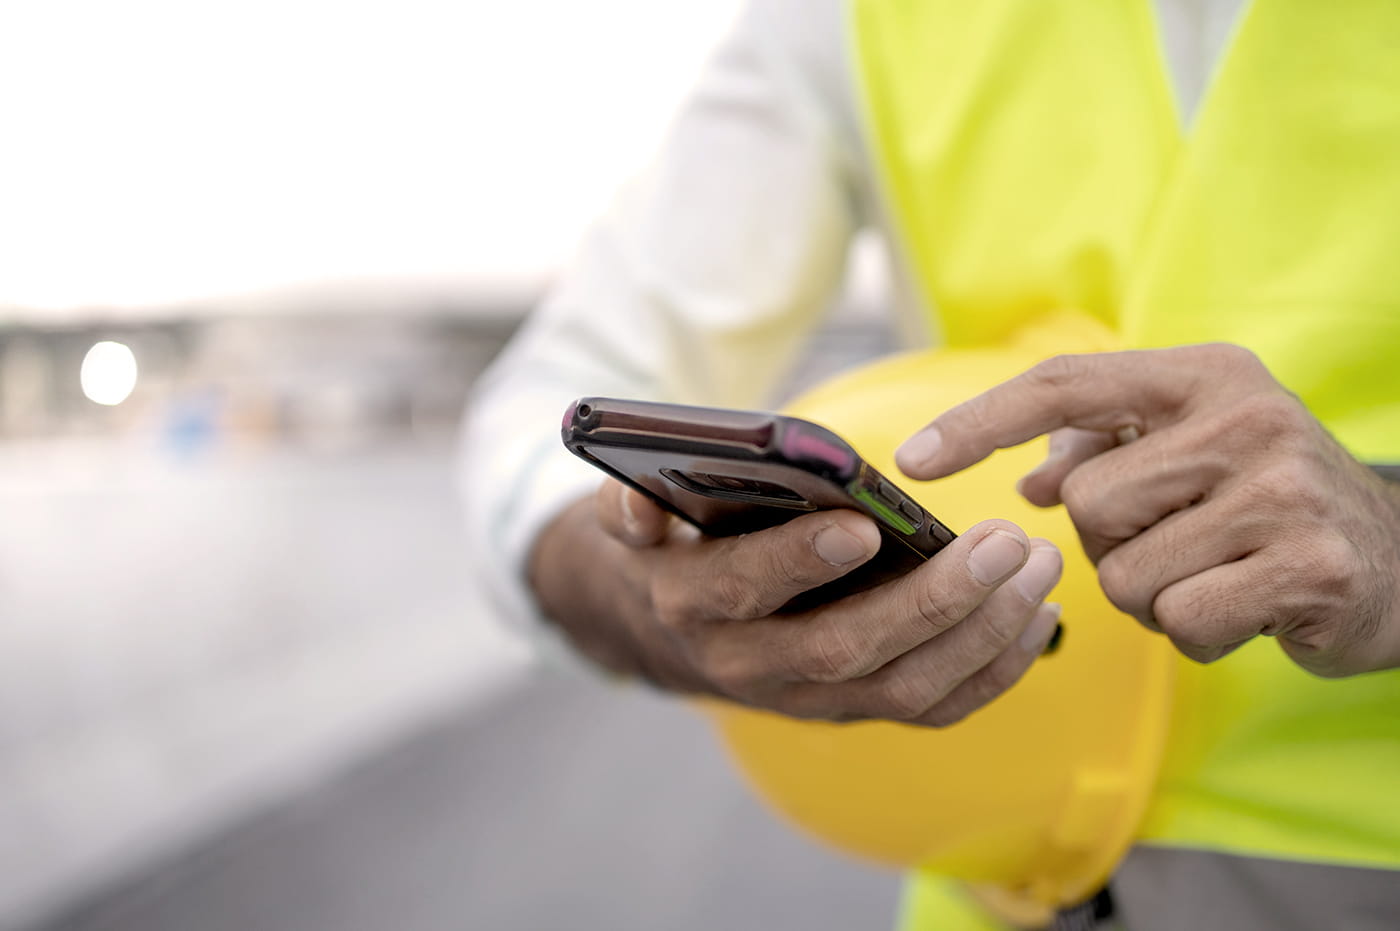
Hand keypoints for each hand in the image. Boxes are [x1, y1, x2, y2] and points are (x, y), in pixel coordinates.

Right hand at [528, 480, 1062, 725]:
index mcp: (695, 604)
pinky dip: (994, 671)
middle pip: (847, 650)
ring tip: (1039, 568)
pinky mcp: (855, 710)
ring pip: (905, 689)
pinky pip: (934, 710)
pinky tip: (1037, 617)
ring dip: (982, 634)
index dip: (798, 560)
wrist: (676, 631)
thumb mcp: (636, 520)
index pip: (744, 589)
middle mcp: (752, 664)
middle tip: (1004, 543)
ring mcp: (810, 699)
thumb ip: (630, 506)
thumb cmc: (679, 546)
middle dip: (932, 600)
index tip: (862, 524)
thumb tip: (638, 504)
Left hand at [896, 343, 1399, 676]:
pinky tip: (1245, 611)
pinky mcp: (1309, 568)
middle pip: (1087, 503)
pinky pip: (1181, 624)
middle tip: (1178, 542)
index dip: (980, 421)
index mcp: (1203, 376)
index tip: (911, 459)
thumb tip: (1031, 475)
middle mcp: (1246, 418)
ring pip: (1125, 574)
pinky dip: (1197, 635)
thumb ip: (1107, 448)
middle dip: (1111, 544)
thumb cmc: (1266, 501)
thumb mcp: (1192, 449)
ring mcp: (1283, 491)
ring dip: (1153, 596)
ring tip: (1215, 574)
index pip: (1065, 385)